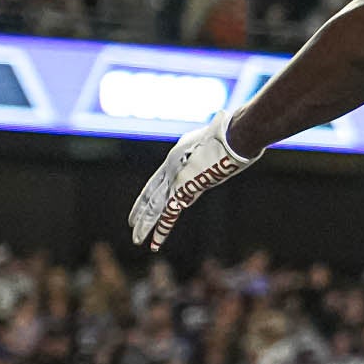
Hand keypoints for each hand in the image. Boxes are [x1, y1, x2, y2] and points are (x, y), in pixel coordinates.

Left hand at [130, 114, 256, 249]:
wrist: (232, 136)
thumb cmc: (229, 132)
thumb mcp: (213, 132)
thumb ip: (211, 135)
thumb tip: (224, 120)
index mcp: (174, 158)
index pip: (156, 181)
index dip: (148, 194)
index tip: (143, 206)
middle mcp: (171, 170)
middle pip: (151, 195)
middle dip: (141, 212)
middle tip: (132, 225)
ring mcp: (176, 180)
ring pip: (154, 208)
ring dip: (145, 225)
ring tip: (136, 240)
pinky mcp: (184, 190)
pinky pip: (169, 215)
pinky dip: (162, 229)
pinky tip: (154, 243)